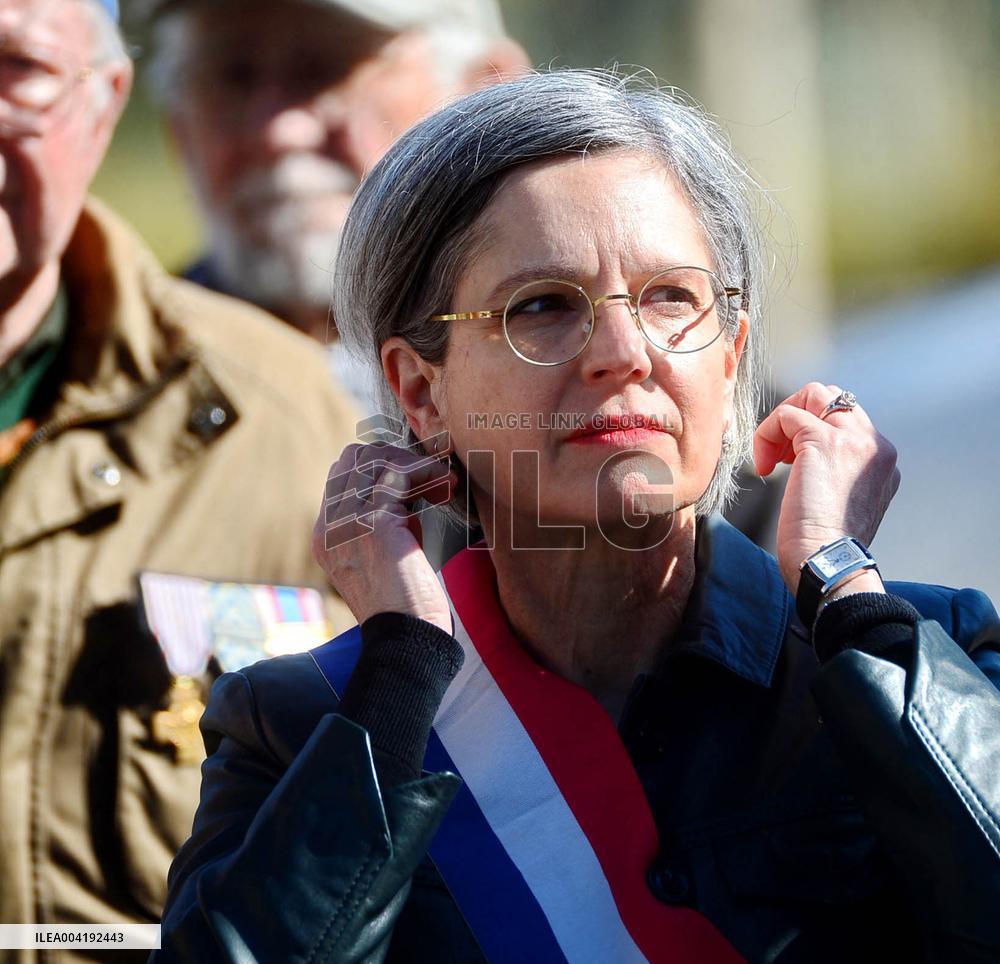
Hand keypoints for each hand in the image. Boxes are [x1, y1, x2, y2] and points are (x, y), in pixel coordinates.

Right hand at [312, 441, 457, 633]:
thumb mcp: (383, 557)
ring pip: (374, 459)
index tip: (417, 481)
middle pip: (353, 458)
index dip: (380, 466)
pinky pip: (397, 474)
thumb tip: (407, 490)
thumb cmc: (406, 606)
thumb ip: (383, 524)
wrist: (408, 640)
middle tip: (430, 477)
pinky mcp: (373, 523)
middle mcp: (328, 527)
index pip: (341, 474)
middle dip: (395, 457)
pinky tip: (446, 486)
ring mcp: (346, 523)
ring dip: (414, 463)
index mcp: (326, 537)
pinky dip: (425, 472)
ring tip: (443, 482)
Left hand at [754, 383, 899, 594]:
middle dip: (797, 417)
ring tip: (772, 458)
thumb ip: (837, 473)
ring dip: (783, 420)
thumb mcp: (842, 503)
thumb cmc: (826, 547)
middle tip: (779, 456)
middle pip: (833, 399)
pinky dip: (767, 434)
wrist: (830, 563)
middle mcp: (876, 445)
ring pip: (814, 395)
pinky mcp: (824, 443)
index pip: (846, 419)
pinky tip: (764, 468)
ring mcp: (854, 441)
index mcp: (882, 460)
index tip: (792, 464)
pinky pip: (788, 415)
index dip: (811, 431)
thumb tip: (806, 460)